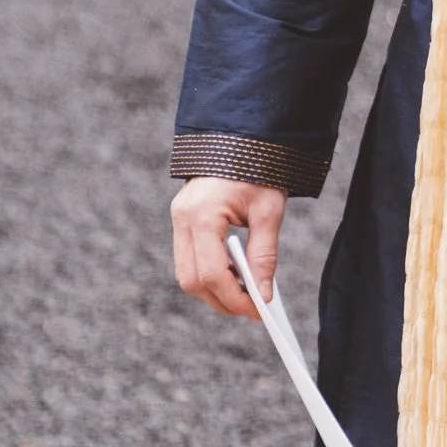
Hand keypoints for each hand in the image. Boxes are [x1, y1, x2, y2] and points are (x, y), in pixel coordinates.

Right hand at [170, 176, 285, 320]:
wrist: (242, 136)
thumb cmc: (257, 168)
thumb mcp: (268, 210)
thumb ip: (264, 254)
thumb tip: (263, 293)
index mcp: (203, 214)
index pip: (211, 272)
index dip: (233, 297)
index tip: (257, 310)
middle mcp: (182, 218)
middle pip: (192, 279)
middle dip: (220, 300)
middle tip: (251, 308)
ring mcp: (178, 218)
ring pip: (186, 273)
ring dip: (213, 289)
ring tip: (245, 291)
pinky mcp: (181, 219)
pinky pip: (188, 258)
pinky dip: (208, 272)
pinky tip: (233, 273)